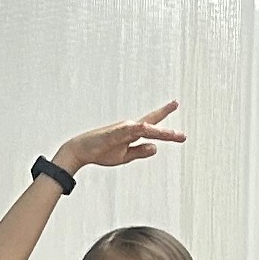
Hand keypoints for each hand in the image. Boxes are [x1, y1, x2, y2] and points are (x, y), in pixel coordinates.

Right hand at [53, 104, 185, 175]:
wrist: (81, 151)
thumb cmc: (101, 152)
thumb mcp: (125, 156)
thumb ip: (140, 151)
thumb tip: (156, 147)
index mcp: (133, 133)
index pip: (152, 124)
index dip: (165, 118)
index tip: (177, 112)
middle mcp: (129, 127)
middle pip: (151, 123)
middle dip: (164, 115)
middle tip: (176, 103)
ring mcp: (121, 129)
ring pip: (144, 128)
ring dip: (159, 131)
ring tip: (173, 135)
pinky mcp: (113, 134)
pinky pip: (127, 131)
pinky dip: (138, 129)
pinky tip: (147, 127)